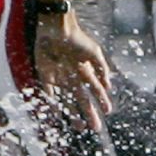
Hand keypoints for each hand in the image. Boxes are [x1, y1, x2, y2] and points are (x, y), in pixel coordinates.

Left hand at [34, 14, 112, 129]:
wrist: (56, 28)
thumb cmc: (77, 38)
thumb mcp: (94, 52)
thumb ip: (102, 68)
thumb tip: (109, 87)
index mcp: (85, 71)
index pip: (96, 89)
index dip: (102, 100)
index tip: (108, 111)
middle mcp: (73, 77)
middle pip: (82, 99)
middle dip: (90, 113)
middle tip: (95, 127)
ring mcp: (60, 78)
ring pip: (67, 101)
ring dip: (73, 114)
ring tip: (79, 126)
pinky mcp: (46, 76)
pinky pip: (49, 94)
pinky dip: (54, 104)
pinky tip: (58, 115)